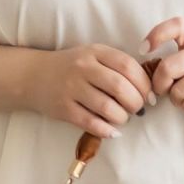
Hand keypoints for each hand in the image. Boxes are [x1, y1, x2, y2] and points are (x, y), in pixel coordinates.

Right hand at [34, 43, 156, 138]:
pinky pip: (91, 123)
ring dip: (122, 118)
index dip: (145, 83)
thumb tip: (148, 91)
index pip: (128, 66)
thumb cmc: (72, 67)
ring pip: (108, 108)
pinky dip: (107, 130)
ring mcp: (72, 88)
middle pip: (121, 88)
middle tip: (137, 109)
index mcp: (95, 52)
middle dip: (136, 103)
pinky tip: (112, 131)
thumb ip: (118, 66)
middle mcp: (83, 68)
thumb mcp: (94, 56)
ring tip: (122, 118)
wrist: (33, 75)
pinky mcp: (63, 108)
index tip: (150, 96)